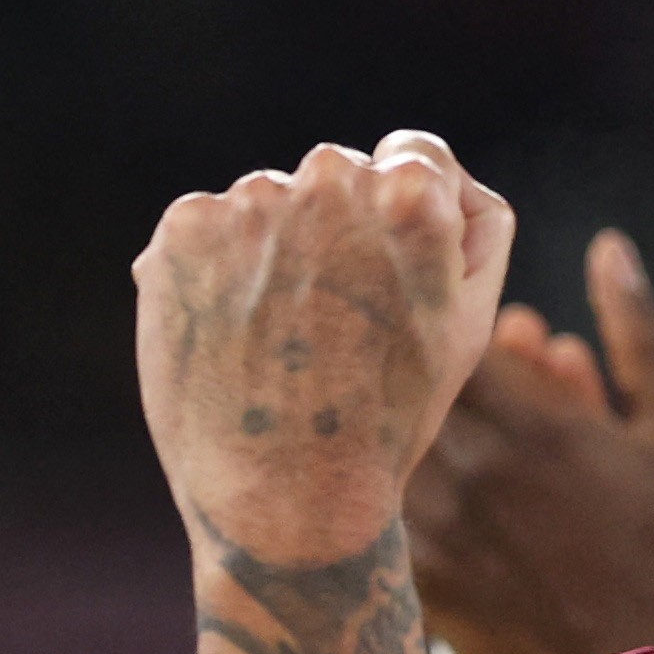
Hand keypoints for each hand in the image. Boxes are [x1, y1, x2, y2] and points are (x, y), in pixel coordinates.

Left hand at [136, 133, 516, 653]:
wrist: (286, 498)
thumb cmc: (391, 420)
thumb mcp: (468, 323)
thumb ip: (470, 224)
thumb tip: (422, 172)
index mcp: (412, 194)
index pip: (413, 156)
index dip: (405, 217)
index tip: (385, 283)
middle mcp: (330, 178)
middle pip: (335, 177)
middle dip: (335, 234)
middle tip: (332, 330)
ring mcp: (249, 201)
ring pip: (266, 205)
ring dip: (269, 253)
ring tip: (278, 345)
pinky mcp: (183, 231)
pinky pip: (203, 228)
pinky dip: (211, 271)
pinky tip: (232, 337)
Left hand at [409, 230, 653, 653]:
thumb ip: (639, 335)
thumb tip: (608, 246)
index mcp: (531, 424)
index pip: (452, 324)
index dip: (455, 303)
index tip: (480, 308)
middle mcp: (466, 467)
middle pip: (401, 371)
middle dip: (424, 349)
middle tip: (455, 352)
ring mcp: (429, 523)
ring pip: (383, 431)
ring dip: (408, 408)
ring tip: (454, 414)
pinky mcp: (411, 568)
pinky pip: (380, 494)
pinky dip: (394, 468)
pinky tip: (422, 470)